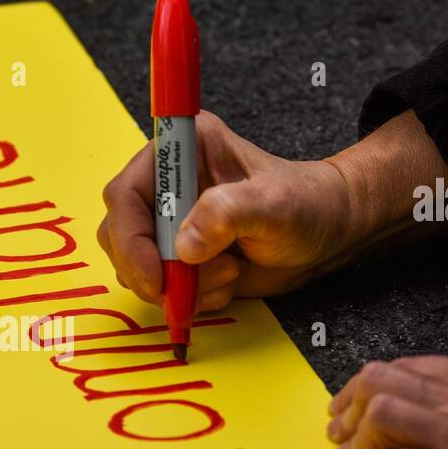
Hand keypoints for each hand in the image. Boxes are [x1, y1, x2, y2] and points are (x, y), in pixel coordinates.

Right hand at [97, 110, 355, 309]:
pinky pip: (161, 288)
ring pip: (137, 267)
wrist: (328, 234)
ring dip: (179, 285)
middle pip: (119, 235)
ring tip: (229, 273)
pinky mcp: (179, 256)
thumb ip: (228, 213)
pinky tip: (227, 281)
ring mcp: (170, 223)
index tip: (156, 276)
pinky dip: (191, 297)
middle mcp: (167, 185)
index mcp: (182, 151)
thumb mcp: (274, 204)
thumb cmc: (306, 204)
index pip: (125, 194)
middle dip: (152, 270)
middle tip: (191, 286)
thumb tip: (184, 246)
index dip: (130, 238)